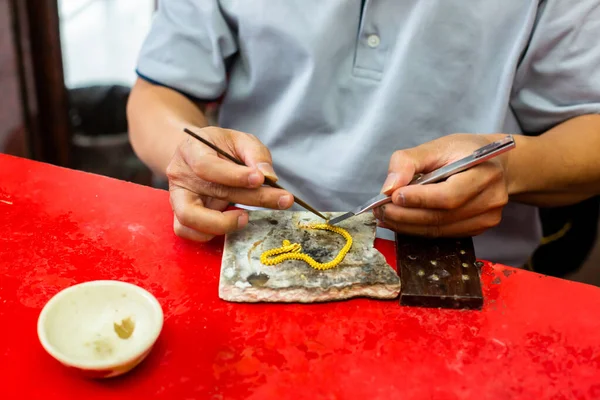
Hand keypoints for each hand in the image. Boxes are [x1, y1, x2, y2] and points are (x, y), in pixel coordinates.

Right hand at [166, 127, 293, 241]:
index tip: (260, 179)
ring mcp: (178, 198)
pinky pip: (186, 231)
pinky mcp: (181, 215)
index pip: (206, 165)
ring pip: (189, 219)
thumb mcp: (240, 141)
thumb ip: (255, 154)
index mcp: (191, 150)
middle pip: (211, 192)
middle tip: (282, 200)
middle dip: (252, 198)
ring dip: (223, 223)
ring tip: (247, 218)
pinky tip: (233, 224)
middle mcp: (181, 175)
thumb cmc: (220, 148)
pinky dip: (208, 234)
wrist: (198, 156)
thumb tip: (269, 177)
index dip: (234, 175)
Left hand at [374, 134, 509, 236]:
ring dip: (407, 225)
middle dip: (405, 215)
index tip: (393, 196)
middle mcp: (490, 199)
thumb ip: (408, 162)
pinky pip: (442, 234)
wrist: (496, 165)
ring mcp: (486, 218)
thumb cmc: (465, 152)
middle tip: (381, 210)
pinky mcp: (478, 228)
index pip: (448, 195)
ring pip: (439, 229)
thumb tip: (389, 187)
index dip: (419, 199)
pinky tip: (402, 221)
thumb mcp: (436, 146)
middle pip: (441, 217)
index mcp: (483, 172)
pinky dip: (418, 229)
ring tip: (386, 216)